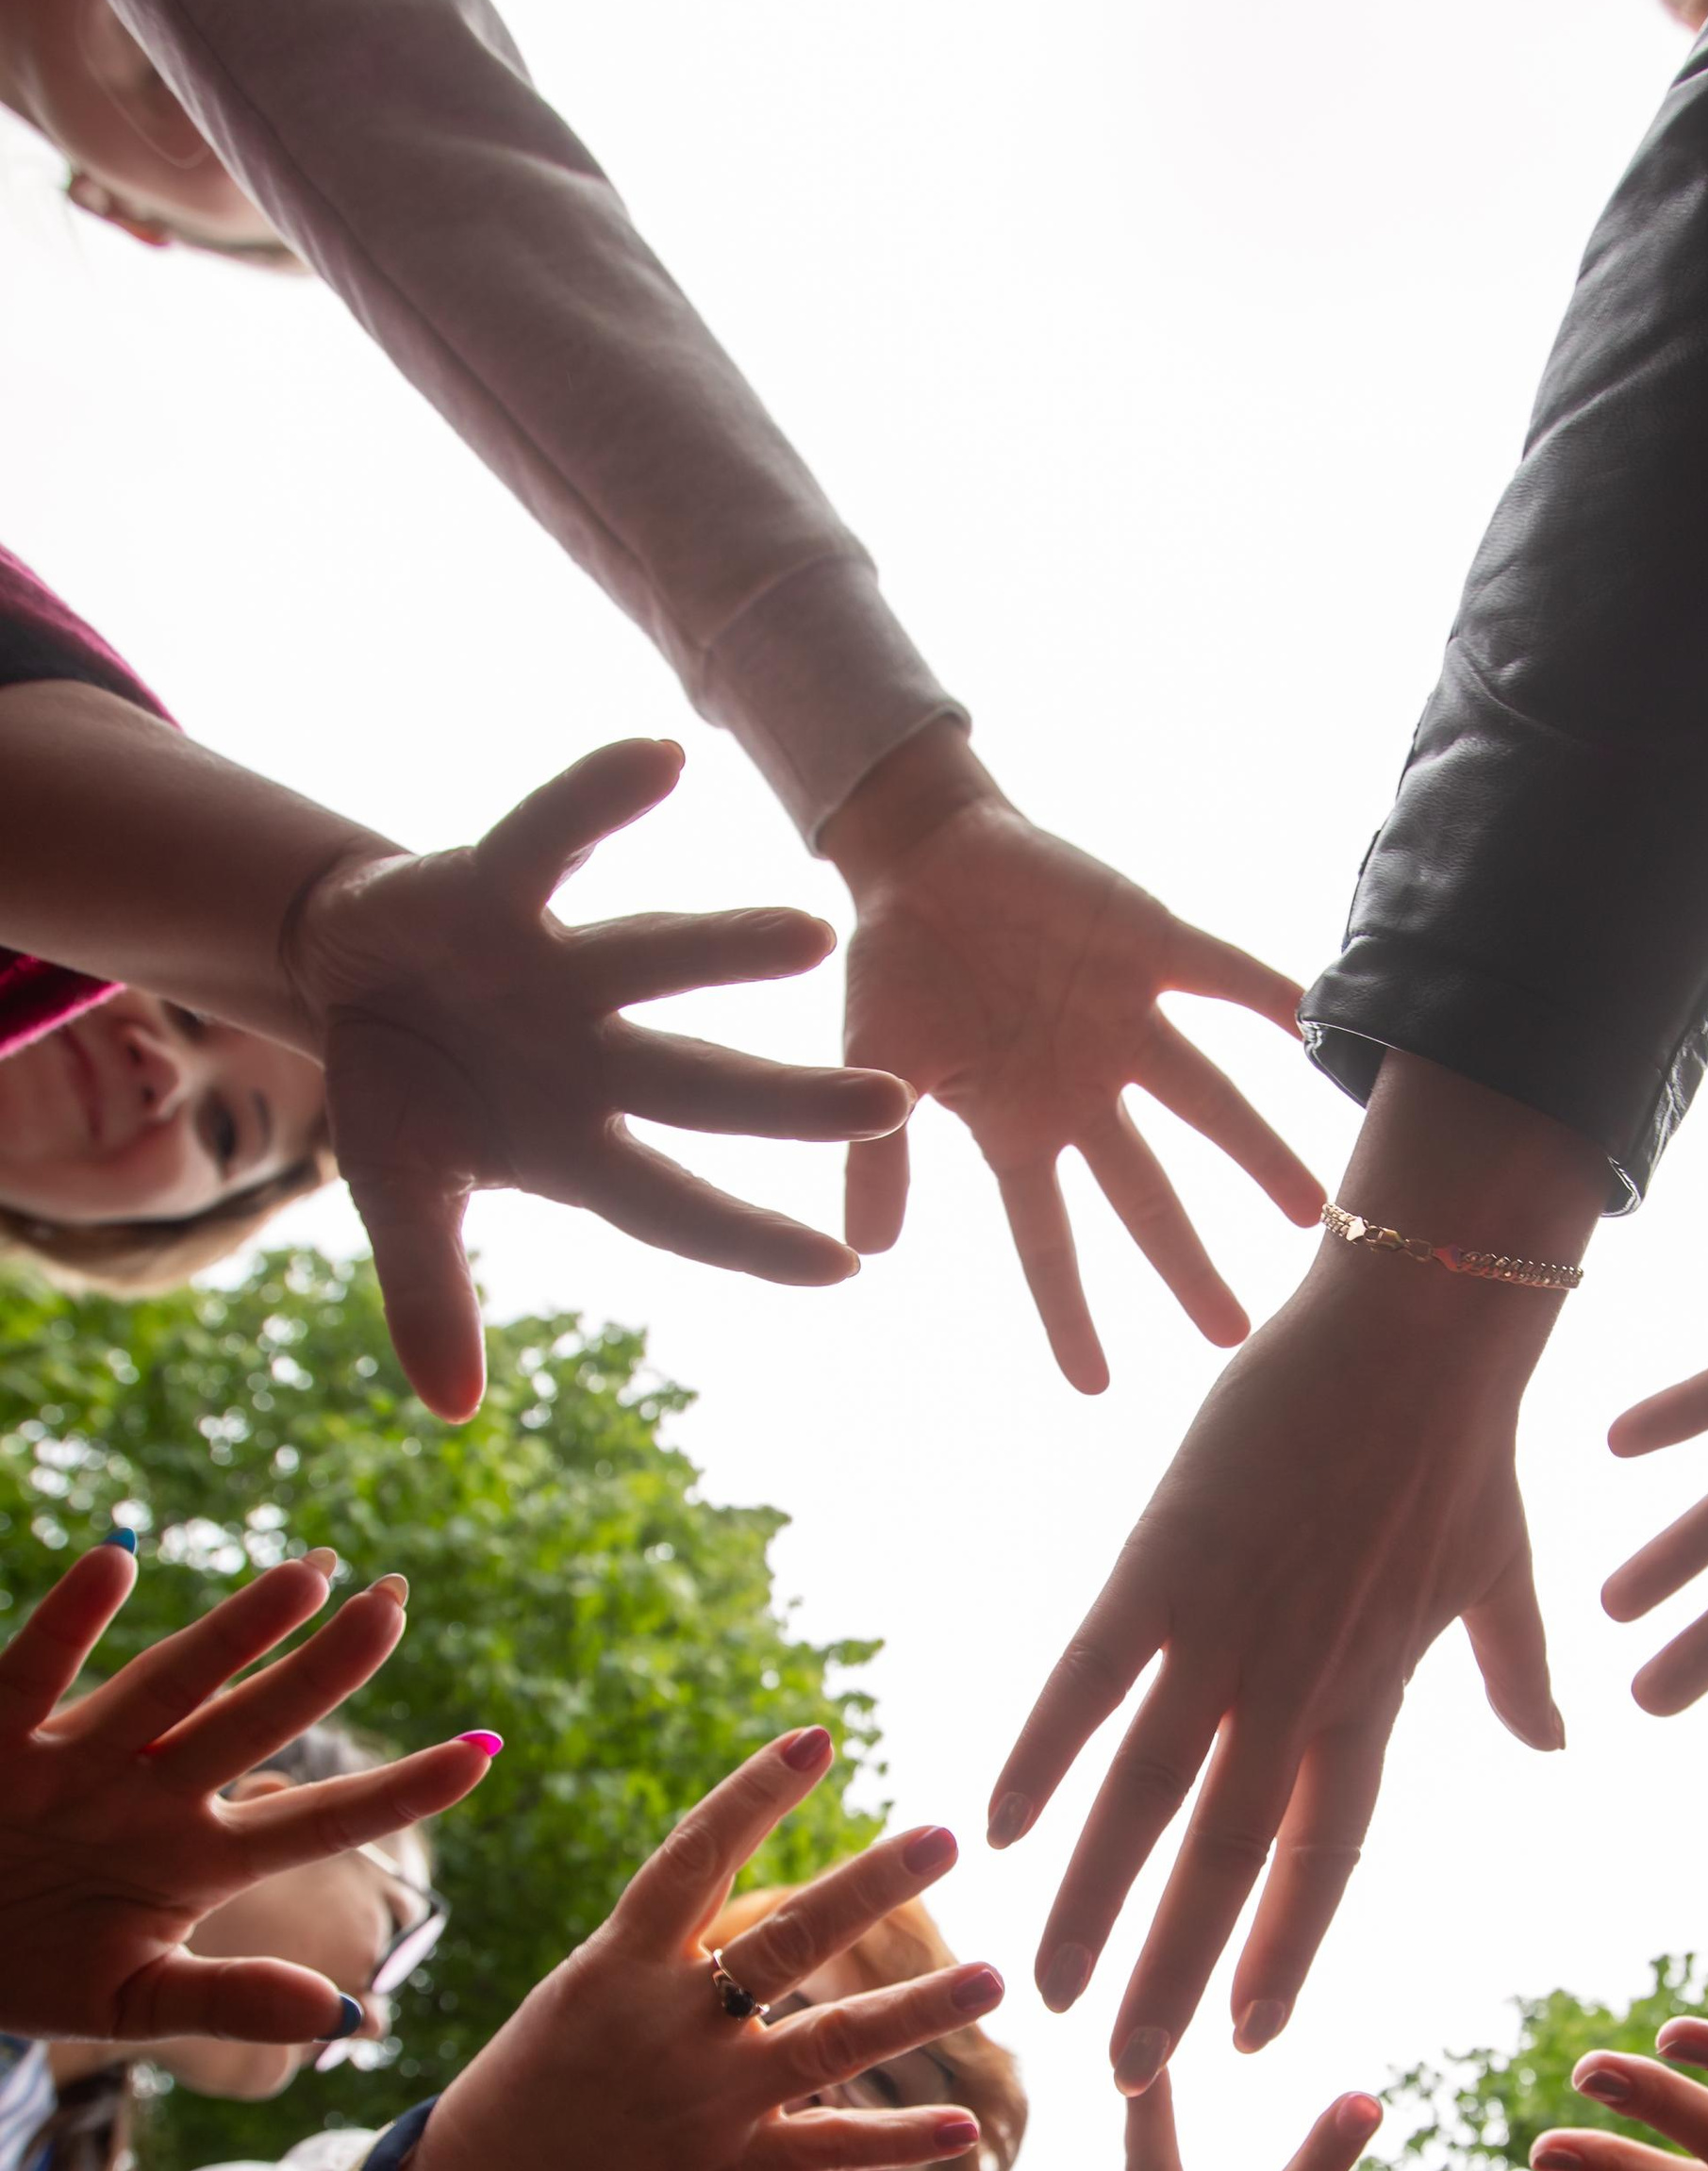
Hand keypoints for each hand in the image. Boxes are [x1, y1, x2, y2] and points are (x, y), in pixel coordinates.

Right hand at [0, 1543, 492, 2044]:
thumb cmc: (28, 1965)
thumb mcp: (130, 2004)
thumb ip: (231, 2002)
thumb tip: (343, 2011)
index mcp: (200, 1858)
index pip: (319, 1821)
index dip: (399, 1791)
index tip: (485, 1752)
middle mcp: (154, 1795)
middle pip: (256, 1726)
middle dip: (324, 1672)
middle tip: (393, 1608)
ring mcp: (80, 1763)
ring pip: (171, 1688)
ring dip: (235, 1632)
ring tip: (310, 1575)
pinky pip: (34, 1673)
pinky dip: (69, 1621)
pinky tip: (116, 1561)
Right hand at [286, 739, 911, 1421]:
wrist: (346, 969)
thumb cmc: (403, 1095)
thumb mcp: (399, 1197)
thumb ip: (430, 1293)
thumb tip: (450, 1411)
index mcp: (582, 1145)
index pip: (682, 1205)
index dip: (752, 1237)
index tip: (847, 1270)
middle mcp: (596, 1056)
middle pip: (711, 1085)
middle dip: (796, 1102)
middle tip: (898, 1103)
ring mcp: (558, 969)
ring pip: (660, 959)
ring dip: (728, 947)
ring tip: (814, 933)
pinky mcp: (497, 884)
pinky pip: (552, 834)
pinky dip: (597, 796)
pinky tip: (664, 759)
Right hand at [367, 1737, 995, 2170]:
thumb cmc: (528, 2095)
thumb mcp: (577, 2001)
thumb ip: (661, 1957)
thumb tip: (743, 1908)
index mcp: (616, 1963)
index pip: (695, 1856)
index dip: (756, 1794)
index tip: (818, 1738)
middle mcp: (664, 2021)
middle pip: (787, 1937)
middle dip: (870, 1883)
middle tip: (947, 1835)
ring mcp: (700, 2097)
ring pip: (830, 2040)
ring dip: (920, 2008)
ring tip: (995, 1976)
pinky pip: (829, 2149)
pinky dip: (901, 2141)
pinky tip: (967, 2125)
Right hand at [825, 729, 1320, 1390]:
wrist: (922, 853)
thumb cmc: (893, 965)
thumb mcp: (873, 1064)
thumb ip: (881, 1155)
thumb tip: (870, 1251)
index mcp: (1021, 1127)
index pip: (1048, 1240)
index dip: (1069, 1311)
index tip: (1096, 1388)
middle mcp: (1087, 1090)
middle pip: (1149, 1195)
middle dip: (1190, 1264)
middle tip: (1239, 1335)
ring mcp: (1124, 1020)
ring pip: (1207, 1100)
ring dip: (1258, 1152)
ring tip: (1316, 1209)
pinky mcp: (1148, 942)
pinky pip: (1223, 975)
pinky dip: (1272, 998)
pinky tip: (1324, 1030)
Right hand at [996, 1245, 1559, 2088]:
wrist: (1424, 1321)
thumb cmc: (1467, 1441)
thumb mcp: (1503, 1574)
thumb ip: (1518, 1673)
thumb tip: (1553, 1742)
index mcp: (1373, 1699)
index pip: (1322, 1861)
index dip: (1281, 1954)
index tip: (1245, 2036)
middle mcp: (1297, 1689)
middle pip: (1224, 1865)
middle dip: (1173, 1978)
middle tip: (1130, 2074)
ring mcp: (1225, 1631)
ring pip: (1146, 1800)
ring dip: (1096, 1905)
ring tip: (1052, 1991)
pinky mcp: (1161, 1563)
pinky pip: (1088, 1682)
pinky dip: (1043, 1754)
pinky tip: (1000, 1830)